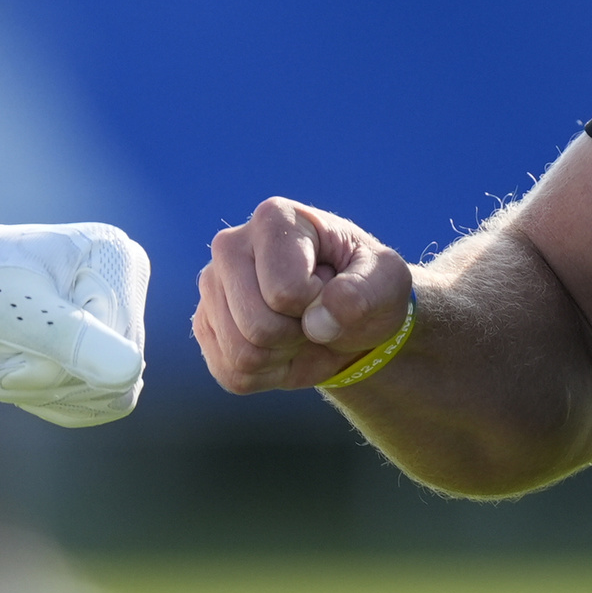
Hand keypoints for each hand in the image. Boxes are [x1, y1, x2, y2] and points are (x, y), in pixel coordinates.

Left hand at [0, 211, 150, 426]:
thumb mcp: (14, 315)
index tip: (5, 348)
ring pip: (108, 393)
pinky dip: (52, 401)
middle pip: (115, 373)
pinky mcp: (103, 346)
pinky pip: (100, 402)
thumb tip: (128, 372)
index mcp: (114, 258)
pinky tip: (19, 375)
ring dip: (44, 394)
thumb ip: (71, 340)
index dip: (58, 365)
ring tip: (2, 367)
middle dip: (46, 382)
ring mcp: (116, 316)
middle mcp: (124, 283)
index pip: (114, 347)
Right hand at [194, 197, 412, 393]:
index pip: (285, 292)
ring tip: (300, 330)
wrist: (348, 315)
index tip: (331, 286)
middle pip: (257, 327)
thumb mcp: (386, 282)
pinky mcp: (205, 324)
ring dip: (284, 357)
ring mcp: (211, 286)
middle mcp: (230, 246)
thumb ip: (364, 293)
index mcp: (274, 218)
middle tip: (316, 315)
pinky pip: (232, 374)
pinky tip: (283, 347)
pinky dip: (268, 374)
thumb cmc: (366, 287)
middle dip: (300, 336)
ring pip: (242, 355)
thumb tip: (318, 322)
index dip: (320, 306)